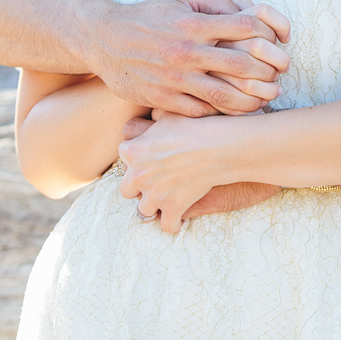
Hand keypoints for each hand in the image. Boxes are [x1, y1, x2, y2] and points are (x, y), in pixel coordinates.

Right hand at [86, 0, 290, 118]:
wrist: (104, 38)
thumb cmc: (149, 16)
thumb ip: (217, 4)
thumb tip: (250, 12)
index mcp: (194, 23)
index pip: (245, 27)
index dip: (270, 36)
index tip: (280, 44)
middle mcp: (186, 51)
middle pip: (241, 65)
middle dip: (268, 72)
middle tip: (279, 77)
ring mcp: (174, 78)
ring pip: (224, 95)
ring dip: (251, 100)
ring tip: (264, 100)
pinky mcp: (162, 99)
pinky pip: (200, 111)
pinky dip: (221, 113)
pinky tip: (234, 111)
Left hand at [122, 116, 279, 221]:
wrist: (217, 145)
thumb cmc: (195, 125)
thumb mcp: (169, 114)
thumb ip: (153, 117)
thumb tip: (152, 114)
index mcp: (132, 151)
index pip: (123, 156)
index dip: (136, 157)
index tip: (148, 157)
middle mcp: (137, 175)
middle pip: (126, 189)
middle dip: (138, 187)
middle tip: (153, 181)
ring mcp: (154, 195)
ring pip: (143, 210)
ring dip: (153, 206)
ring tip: (164, 200)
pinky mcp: (172, 208)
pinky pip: (166, 225)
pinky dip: (172, 224)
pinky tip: (178, 218)